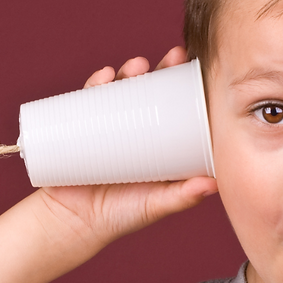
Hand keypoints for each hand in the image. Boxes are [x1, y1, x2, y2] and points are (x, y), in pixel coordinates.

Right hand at [31, 47, 218, 260]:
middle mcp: (133, 130)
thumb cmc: (118, 217)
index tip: (198, 71)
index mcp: (156, 144)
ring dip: (130, 71)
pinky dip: (95, 84)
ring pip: (121, 89)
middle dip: (162, 70)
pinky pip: (85, 99)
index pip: (175, 108)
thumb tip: (212, 184)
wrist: (70, 224)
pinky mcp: (77, 126)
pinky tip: (104, 77)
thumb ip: (181, 197)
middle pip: (150, 91)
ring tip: (137, 68)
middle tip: (173, 57)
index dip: (187, 87)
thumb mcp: (154, 206)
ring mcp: (105, 126)